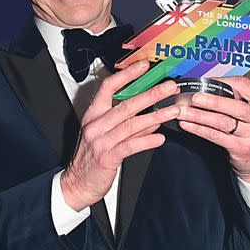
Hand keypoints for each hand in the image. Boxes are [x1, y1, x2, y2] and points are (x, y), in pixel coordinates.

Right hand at [61, 61, 180, 210]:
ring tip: (172, 111)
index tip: (144, 66)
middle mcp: (96, 125)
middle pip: (126, 104)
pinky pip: (130, 146)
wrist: (77, 184)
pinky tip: (160, 138)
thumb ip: (127, 125)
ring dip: (156, 116)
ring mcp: (101, 141)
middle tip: (169, 87)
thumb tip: (151, 117)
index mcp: (93, 115)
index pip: (108, 88)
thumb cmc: (90, 159)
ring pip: (131, 124)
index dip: (127, 75)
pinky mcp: (107, 158)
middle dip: (151, 94)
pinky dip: (147, 141)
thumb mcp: (105, 136)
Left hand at [177, 77, 249, 182]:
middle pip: (236, 106)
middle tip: (193, 98)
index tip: (204, 82)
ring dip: (199, 116)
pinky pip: (216, 136)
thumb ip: (237, 99)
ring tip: (182, 112)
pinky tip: (187, 125)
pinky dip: (199, 129)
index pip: (244, 86)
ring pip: (222, 122)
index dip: (222, 82)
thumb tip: (207, 87)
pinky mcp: (242, 148)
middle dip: (212, 101)